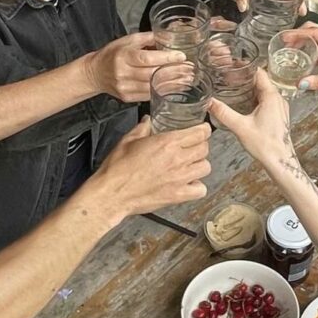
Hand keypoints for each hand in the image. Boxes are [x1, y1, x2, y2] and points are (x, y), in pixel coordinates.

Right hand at [83, 118, 212, 218]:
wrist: (112, 193)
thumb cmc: (117, 168)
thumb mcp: (128, 140)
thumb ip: (142, 128)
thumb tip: (147, 121)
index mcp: (167, 142)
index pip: (200, 132)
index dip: (203, 130)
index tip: (201, 131)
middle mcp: (177, 159)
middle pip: (204, 148)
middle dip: (200, 146)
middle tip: (192, 147)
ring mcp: (180, 178)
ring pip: (205, 167)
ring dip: (199, 164)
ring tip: (190, 165)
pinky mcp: (178, 195)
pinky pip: (200, 190)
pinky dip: (197, 186)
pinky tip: (188, 183)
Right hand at [88, 32, 185, 102]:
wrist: (95, 73)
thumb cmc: (112, 54)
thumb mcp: (127, 40)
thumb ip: (147, 38)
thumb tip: (168, 36)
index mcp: (123, 56)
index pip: (147, 58)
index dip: (166, 58)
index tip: (181, 56)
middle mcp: (123, 73)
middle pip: (152, 74)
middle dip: (174, 72)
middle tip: (190, 69)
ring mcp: (125, 87)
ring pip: (152, 87)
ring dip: (172, 84)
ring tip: (187, 79)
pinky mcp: (127, 97)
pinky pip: (148, 95)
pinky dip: (163, 92)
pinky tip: (175, 88)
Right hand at [206, 69, 290, 161]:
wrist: (279, 161)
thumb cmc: (266, 145)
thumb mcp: (239, 126)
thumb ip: (223, 112)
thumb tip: (209, 102)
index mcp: (271, 96)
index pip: (259, 72)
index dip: (245, 67)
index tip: (233, 65)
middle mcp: (278, 99)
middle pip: (261, 80)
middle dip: (245, 78)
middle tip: (229, 76)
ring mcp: (279, 107)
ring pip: (264, 91)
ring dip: (250, 88)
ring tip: (234, 87)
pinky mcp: (278, 115)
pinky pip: (266, 100)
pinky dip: (255, 98)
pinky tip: (244, 104)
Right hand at [285, 24, 317, 106]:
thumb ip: (316, 82)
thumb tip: (299, 83)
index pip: (316, 32)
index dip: (299, 33)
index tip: (286, 37)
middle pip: (314, 31)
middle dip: (298, 34)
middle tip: (283, 41)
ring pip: (314, 38)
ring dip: (301, 41)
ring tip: (286, 47)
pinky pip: (316, 48)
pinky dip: (305, 49)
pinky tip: (296, 55)